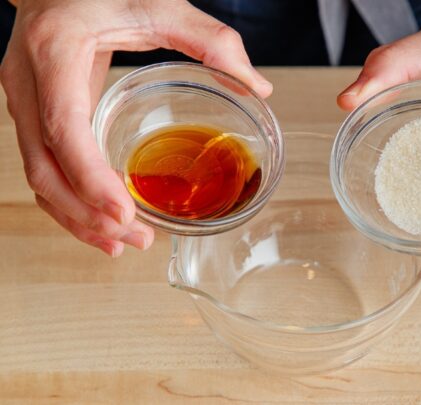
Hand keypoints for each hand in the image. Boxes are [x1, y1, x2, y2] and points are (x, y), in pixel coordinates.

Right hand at [0, 0, 271, 255]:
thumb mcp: (159, 3)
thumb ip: (210, 40)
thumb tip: (258, 85)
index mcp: (56, 53)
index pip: (65, 128)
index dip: (90, 177)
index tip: (122, 211)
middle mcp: (27, 81)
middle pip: (44, 165)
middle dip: (86, 212)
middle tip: (135, 239)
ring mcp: (23, 97)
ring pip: (36, 173)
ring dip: (75, 216)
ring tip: (122, 244)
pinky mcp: (32, 109)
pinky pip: (42, 163)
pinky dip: (68, 198)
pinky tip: (101, 221)